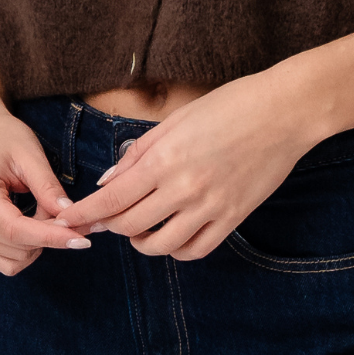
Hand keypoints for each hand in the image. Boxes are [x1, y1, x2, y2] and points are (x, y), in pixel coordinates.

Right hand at [0, 86, 85, 274]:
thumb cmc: (2, 137)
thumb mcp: (30, 154)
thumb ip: (48, 187)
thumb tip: (69, 215)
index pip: (15, 230)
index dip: (50, 237)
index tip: (80, 239)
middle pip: (16, 247)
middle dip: (49, 236)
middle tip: (63, 210)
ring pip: (13, 261)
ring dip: (37, 243)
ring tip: (43, 211)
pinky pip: (5, 262)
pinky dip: (25, 249)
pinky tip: (32, 224)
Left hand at [53, 70, 323, 261]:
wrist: (284, 112)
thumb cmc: (230, 105)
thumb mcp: (176, 120)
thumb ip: (139, 152)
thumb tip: (109, 181)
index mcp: (164, 160)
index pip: (110, 200)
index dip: (84, 214)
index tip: (69, 220)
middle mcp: (183, 188)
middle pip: (129, 226)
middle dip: (108, 226)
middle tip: (103, 220)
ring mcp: (210, 207)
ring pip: (160, 245)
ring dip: (141, 241)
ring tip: (139, 229)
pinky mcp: (233, 218)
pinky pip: (196, 249)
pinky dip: (176, 248)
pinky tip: (171, 234)